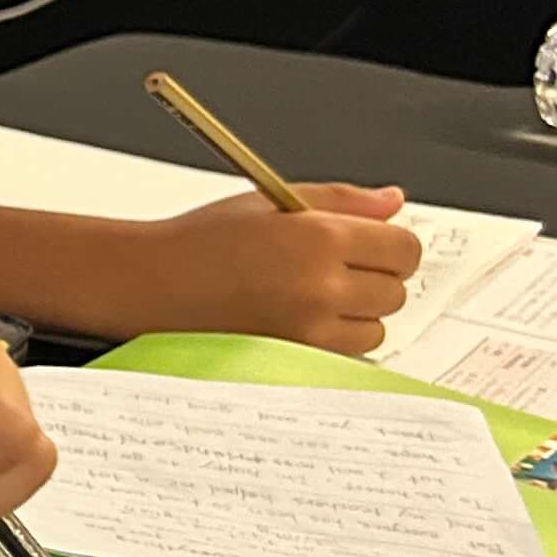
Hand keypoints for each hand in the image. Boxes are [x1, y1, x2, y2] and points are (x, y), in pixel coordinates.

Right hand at [136, 186, 421, 354]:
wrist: (152, 282)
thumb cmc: (202, 239)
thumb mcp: (273, 201)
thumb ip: (342, 200)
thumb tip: (393, 202)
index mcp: (320, 236)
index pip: (404, 249)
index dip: (392, 247)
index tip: (373, 246)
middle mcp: (321, 285)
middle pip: (395, 291)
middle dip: (373, 278)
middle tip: (333, 268)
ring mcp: (310, 327)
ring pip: (377, 327)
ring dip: (357, 313)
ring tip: (312, 296)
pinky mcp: (295, 356)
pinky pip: (347, 352)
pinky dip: (335, 338)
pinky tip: (301, 318)